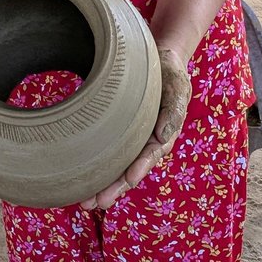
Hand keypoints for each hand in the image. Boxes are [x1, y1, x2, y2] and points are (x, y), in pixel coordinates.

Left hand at [80, 48, 191, 210]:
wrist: (158, 59)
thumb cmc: (170, 73)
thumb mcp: (178, 87)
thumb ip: (174, 110)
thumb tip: (164, 136)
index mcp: (163, 133)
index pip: (150, 154)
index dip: (140, 167)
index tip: (129, 180)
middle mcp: (146, 140)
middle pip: (131, 168)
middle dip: (116, 187)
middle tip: (97, 203)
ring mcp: (133, 138)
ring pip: (118, 166)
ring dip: (104, 185)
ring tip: (85, 203)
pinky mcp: (119, 131)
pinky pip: (109, 152)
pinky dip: (98, 167)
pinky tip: (83, 179)